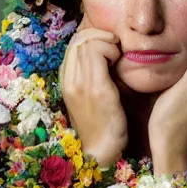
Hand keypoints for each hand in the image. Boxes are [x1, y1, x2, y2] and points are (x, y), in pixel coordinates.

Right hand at [59, 19, 126, 168]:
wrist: (104, 152)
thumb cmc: (105, 124)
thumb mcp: (95, 95)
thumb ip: (95, 74)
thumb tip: (109, 52)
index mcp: (66, 81)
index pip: (73, 44)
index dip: (92, 37)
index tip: (110, 47)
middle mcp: (68, 80)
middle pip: (78, 39)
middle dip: (100, 35)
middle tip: (116, 48)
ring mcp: (79, 84)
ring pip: (87, 41)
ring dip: (107, 42)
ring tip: (118, 56)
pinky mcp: (95, 88)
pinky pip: (98, 52)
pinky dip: (112, 49)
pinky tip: (120, 62)